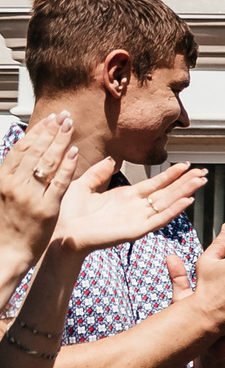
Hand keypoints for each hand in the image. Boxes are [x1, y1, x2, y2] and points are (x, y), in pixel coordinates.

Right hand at [0, 113, 75, 262]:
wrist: (5, 252)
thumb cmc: (5, 224)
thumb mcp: (1, 194)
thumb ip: (11, 175)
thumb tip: (21, 156)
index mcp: (2, 178)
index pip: (21, 148)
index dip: (36, 131)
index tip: (48, 119)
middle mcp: (15, 183)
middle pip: (35, 150)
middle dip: (50, 130)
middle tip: (64, 116)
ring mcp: (30, 195)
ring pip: (46, 162)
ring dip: (60, 141)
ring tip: (70, 126)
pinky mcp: (46, 208)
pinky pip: (58, 183)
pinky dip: (66, 166)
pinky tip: (74, 152)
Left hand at [57, 159, 206, 255]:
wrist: (62, 232)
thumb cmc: (68, 212)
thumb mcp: (83, 185)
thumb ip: (99, 172)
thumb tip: (111, 158)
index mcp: (125, 197)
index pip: (155, 184)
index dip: (171, 174)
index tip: (186, 165)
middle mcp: (136, 208)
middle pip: (167, 192)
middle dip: (185, 182)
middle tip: (203, 172)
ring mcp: (138, 219)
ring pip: (167, 203)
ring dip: (185, 192)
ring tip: (201, 181)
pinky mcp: (136, 231)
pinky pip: (159, 219)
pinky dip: (174, 210)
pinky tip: (186, 201)